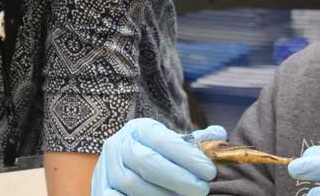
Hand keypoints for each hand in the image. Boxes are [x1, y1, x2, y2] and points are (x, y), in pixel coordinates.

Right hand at [91, 118, 225, 195]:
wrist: (125, 165)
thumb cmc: (159, 156)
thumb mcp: (175, 144)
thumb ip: (196, 142)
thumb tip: (219, 134)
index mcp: (139, 128)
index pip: (162, 139)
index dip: (187, 157)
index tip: (209, 172)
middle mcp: (118, 145)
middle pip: (147, 162)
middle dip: (178, 179)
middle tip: (202, 190)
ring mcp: (106, 168)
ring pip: (133, 185)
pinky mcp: (100, 189)